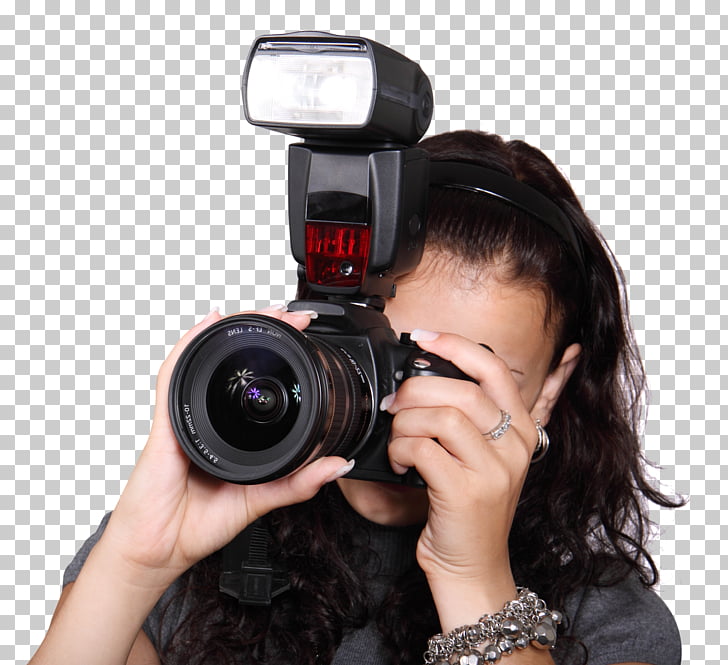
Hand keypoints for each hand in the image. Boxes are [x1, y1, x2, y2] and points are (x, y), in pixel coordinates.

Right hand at [100, 307, 350, 589]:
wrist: (160, 551)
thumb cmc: (198, 524)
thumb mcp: (260, 500)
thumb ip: (298, 484)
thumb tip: (338, 466)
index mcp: (228, 430)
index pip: (251, 381)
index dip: (276, 355)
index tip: (303, 337)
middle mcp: (205, 416)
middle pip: (228, 360)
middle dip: (259, 329)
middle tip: (290, 315)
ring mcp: (184, 415)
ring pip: (204, 358)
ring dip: (233, 330)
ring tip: (262, 312)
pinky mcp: (166, 422)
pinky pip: (173, 375)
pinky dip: (189, 345)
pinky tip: (207, 324)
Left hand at [383, 330, 539, 621]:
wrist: (473, 566)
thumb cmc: (467, 507)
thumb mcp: (482, 457)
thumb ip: (466, 419)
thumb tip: (422, 377)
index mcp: (521, 429)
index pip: (493, 369)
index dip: (455, 345)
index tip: (422, 337)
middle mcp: (515, 446)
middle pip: (460, 390)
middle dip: (415, 390)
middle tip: (395, 405)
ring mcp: (495, 470)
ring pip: (440, 417)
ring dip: (405, 424)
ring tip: (399, 441)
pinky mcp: (468, 493)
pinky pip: (424, 449)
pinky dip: (401, 450)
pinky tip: (400, 463)